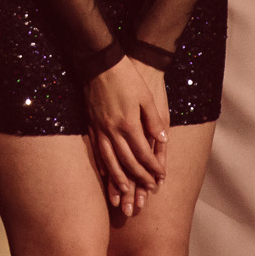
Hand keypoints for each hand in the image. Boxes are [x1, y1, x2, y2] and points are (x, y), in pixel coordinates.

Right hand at [82, 56, 168, 217]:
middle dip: (138, 178)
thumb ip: (154, 121)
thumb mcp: (146, 97)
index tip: (160, 178)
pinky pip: (97, 150)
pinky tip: (106, 172)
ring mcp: (100, 128)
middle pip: (127, 161)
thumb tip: (162, 140)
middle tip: (146, 191)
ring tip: (124, 192)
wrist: (100, 63)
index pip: (144, 153)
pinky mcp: (91, 124)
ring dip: (118, 178)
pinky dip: (103, 164)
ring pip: (109, 160)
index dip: (153, 168)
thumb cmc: (127, 77)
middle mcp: (113, 130)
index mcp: (129, 124)